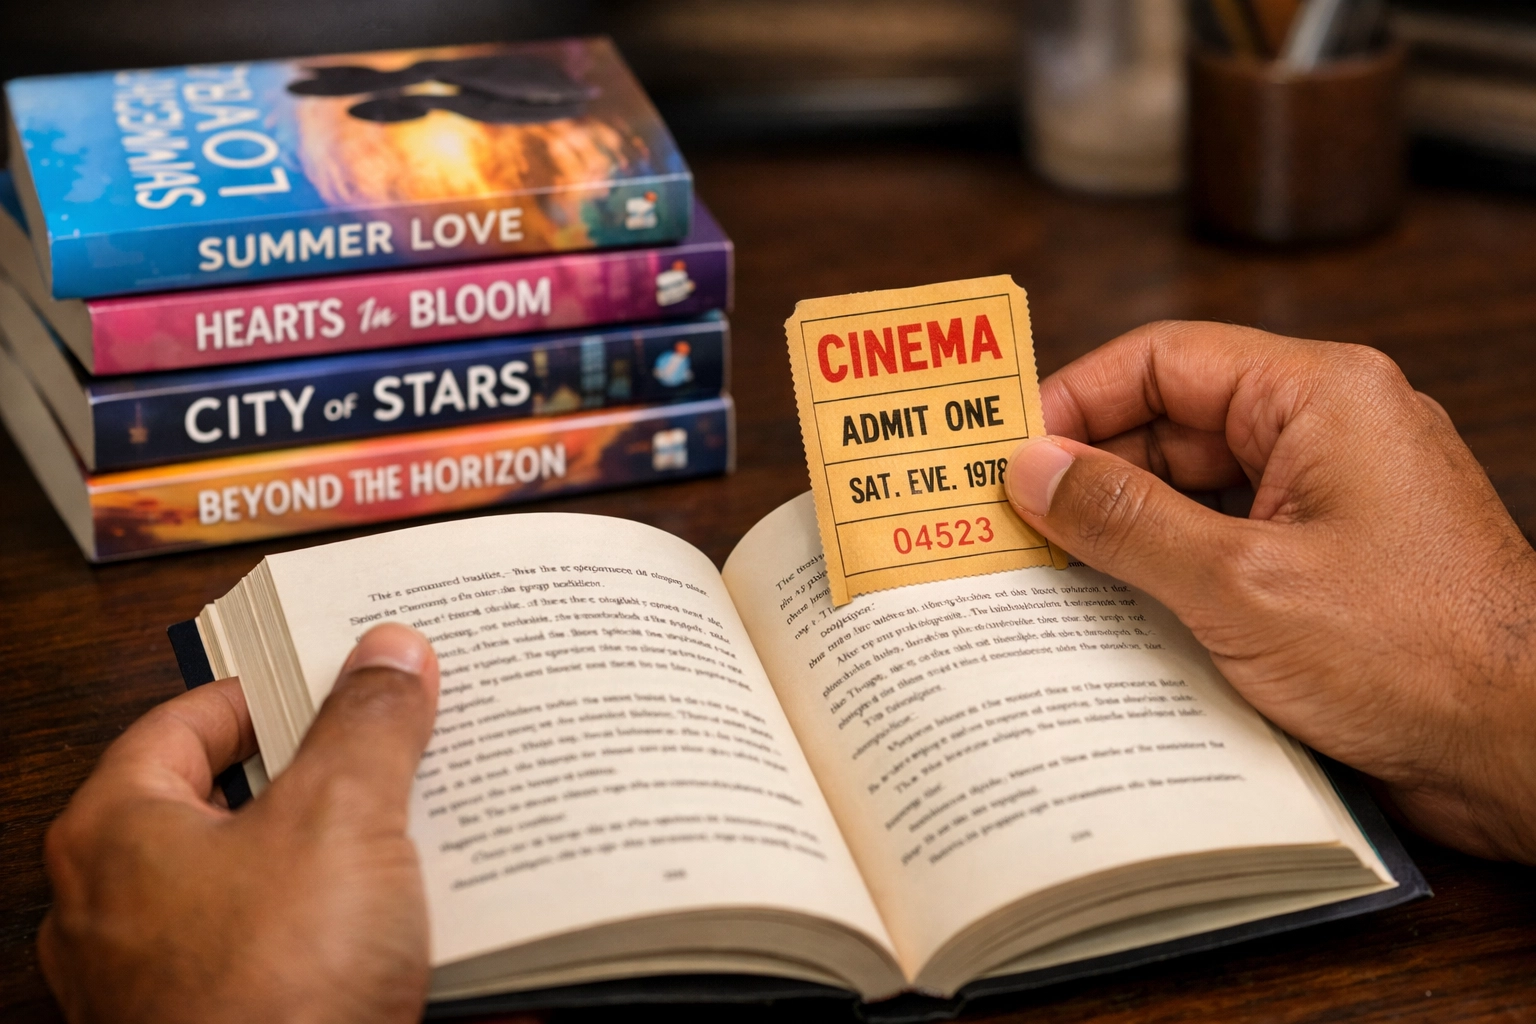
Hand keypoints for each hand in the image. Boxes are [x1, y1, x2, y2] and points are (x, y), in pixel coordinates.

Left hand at [39, 623, 439, 1023]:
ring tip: (428, 819)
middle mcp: (125, 908)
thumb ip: (367, 726)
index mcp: (118, 835)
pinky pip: (298, 953)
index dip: (274, 689)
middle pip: (235, 801)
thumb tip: (389, 655)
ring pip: (272, 883)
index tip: (344, 675)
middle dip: (327, 771)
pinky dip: (355, 927)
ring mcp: (171, 981)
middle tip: (397, 739)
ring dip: (350, 852)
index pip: (188, 720)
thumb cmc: (271, 994)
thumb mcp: (341, 820)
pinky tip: (425, 912)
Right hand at [1006, 321, 1535, 863]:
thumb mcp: (1239, 583)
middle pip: (1172, 419)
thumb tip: (1034, 470)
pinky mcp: (1328, 559)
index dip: (1073, 398)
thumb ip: (1125, 520)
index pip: (1161, 359)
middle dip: (1090, 466)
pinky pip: (1224, 535)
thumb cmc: (1417, 655)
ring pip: (1194, 484)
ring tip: (1045, 564)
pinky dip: (1166, 562)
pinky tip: (1112, 603)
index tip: (1007, 450)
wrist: (1523, 748)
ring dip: (1124, 522)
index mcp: (1319, 395)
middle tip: (1009, 515)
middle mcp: (1326, 430)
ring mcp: (1330, 496)